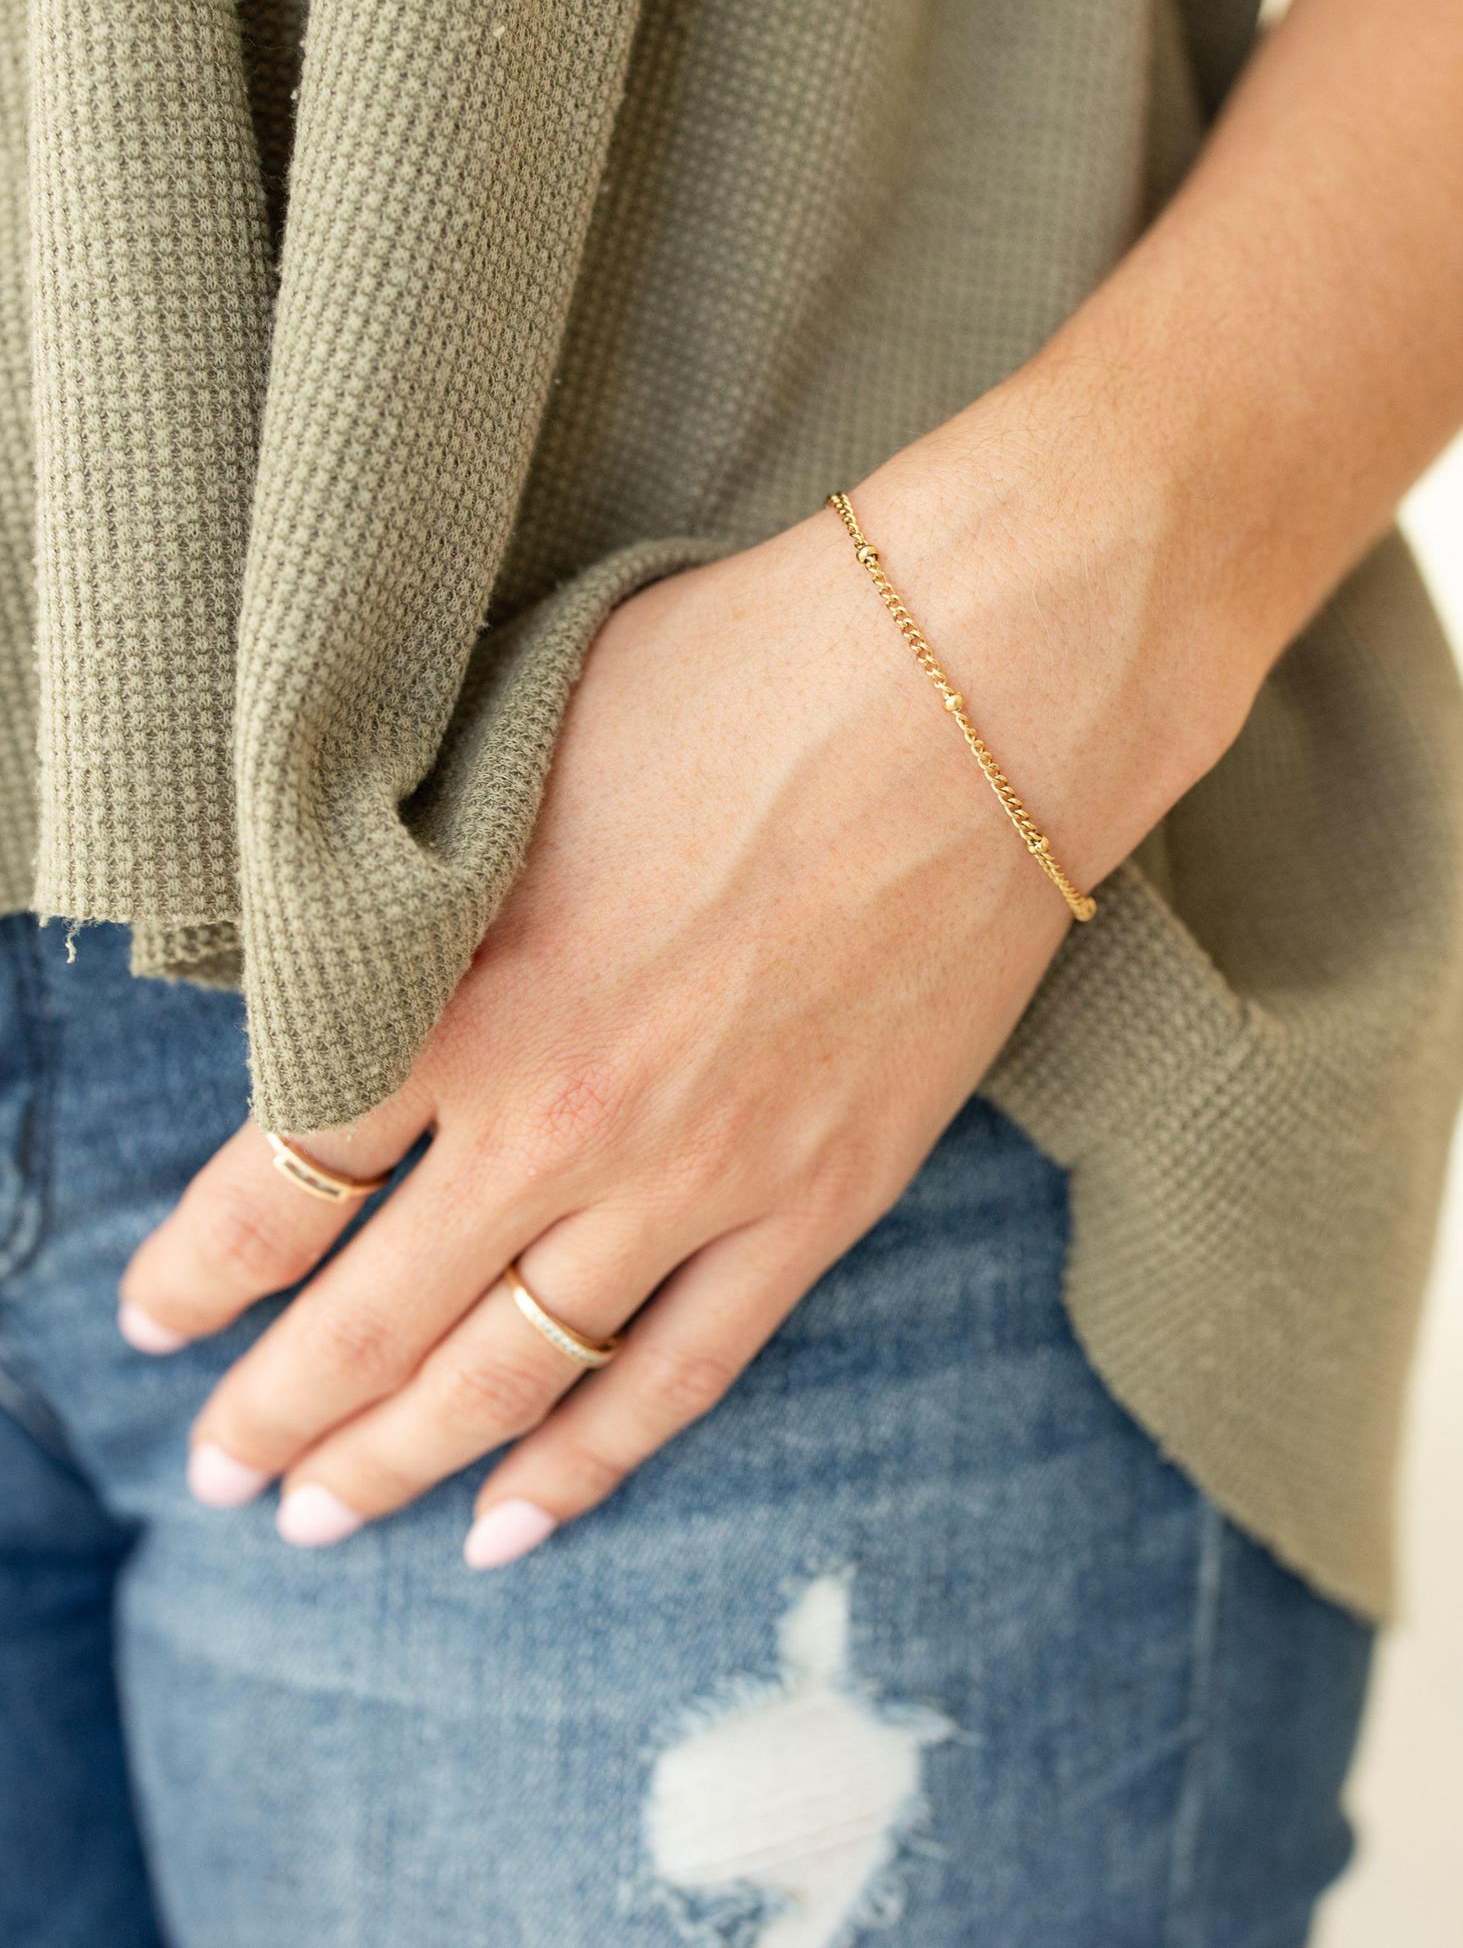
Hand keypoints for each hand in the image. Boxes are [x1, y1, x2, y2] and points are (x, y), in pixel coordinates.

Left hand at [118, 392, 1234, 1565]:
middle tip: (220, 1472)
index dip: (198, 1274)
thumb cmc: (740, 677)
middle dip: (275, 1410)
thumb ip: (417, 895)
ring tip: (321, 1521)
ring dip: (400, 1461)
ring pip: (514, 1373)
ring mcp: (701, 1178)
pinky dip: (589, 1462)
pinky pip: (681, 1372)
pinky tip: (514, 1523)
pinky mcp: (821, 1199)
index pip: (281, 1179)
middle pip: (376, 1316)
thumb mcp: (518, 755)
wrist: (975, 694)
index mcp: (469, 996)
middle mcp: (565, 1121)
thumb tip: (341, 970)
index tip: (151, 1322)